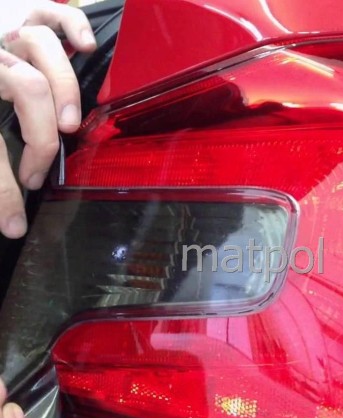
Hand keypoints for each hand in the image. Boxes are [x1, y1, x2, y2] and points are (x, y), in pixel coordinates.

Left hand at [0, 0, 95, 238]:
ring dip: (65, 91)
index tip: (14, 224)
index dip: (3, 191)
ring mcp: (5, 25)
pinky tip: (87, 47)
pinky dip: (75, 27)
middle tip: (38, 175)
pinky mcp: (18, 9)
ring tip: (70, 124)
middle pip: (30, 89)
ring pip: (46, 49)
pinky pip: (53, 10)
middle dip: (42, 138)